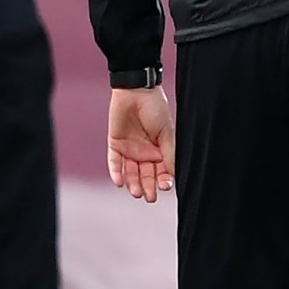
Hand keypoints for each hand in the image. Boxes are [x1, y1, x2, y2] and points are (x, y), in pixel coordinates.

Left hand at [107, 87, 175, 203]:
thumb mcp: (166, 134)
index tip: (165, 187)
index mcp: (160, 150)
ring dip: (133, 183)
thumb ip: (169, 154)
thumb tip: (174, 175)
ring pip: (130, 172)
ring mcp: (130, 149)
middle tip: (149, 197)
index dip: (163, 181)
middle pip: (146, 175)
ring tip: (136, 192)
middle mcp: (145, 153)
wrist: (136, 91)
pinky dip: (116, 173)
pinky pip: (114, 162)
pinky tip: (119, 183)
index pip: (162, 171)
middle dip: (148, 187)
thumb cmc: (156, 109)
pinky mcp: (115, 144)